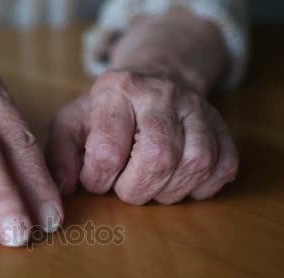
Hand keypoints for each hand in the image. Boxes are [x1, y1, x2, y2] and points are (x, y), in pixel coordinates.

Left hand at [47, 70, 237, 203]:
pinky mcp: (222, 127)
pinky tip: (179, 181)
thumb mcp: (72, 123)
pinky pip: (224, 167)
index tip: (96, 178)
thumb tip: (65, 188)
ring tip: (152, 184)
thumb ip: (60, 154)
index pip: (108, 151)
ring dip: (169, 191)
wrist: (155, 79)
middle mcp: (161, 94)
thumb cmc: (106, 111)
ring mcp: (197, 108)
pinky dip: (202, 187)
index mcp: (116, 90)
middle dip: (136, 189)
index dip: (98, 179)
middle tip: (127, 188)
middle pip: (158, 157)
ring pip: (196, 163)